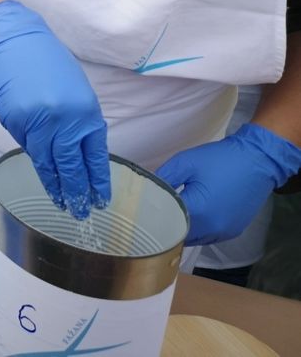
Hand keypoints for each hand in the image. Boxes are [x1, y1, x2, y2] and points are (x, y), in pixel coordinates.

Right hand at [0, 0, 110, 216]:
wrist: (15, 43)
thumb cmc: (49, 64)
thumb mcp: (77, 92)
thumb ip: (80, 124)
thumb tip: (79, 155)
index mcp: (85, 113)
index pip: (93, 158)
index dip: (96, 182)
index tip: (99, 200)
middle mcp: (62, 122)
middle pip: (69, 168)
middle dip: (75, 193)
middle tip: (79, 214)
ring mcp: (35, 124)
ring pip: (45, 162)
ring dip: (53, 185)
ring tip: (60, 202)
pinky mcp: (13, 122)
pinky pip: (26, 145)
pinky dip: (33, 154)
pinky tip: (39, 164)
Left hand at [156, 123, 300, 244]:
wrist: (257, 161)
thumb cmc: (219, 159)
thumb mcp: (185, 162)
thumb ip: (163, 178)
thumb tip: (147, 190)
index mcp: (198, 211)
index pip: (165, 222)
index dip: (151, 217)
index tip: (140, 211)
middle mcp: (211, 228)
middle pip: (178, 234)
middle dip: (164, 225)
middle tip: (151, 213)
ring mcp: (224, 232)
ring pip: (193, 238)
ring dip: (181, 230)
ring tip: (168, 215)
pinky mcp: (232, 231)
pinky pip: (207, 236)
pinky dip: (196, 230)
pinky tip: (189, 217)